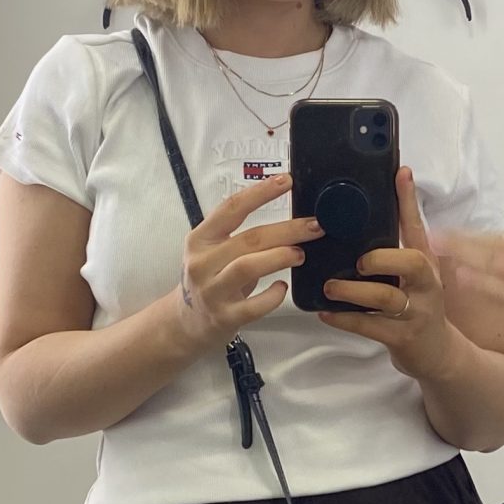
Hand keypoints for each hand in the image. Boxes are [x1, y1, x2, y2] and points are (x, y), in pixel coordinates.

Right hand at [179, 174, 321, 341]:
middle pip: (250, 238)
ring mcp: (212, 291)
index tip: (287, 181)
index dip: (261, 193)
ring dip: (280, 257)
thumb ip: (242, 235)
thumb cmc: (210, 280)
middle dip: (287, 230)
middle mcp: (203, 263)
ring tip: (300, 254)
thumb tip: (290, 218)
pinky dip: (274, 295)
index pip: (231, 208)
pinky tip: (282, 287)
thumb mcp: (214, 251)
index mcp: (200, 239)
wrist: (188, 322)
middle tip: (315, 226)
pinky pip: (256, 305)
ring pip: (249, 266)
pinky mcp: (225, 317)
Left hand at [318, 168, 452, 378]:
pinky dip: (346, 320)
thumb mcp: (413, 277)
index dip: (409, 200)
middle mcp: (425, 285)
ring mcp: (417, 312)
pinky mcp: (403, 337)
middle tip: (358, 262)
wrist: (438, 354)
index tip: (400, 174)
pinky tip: (326, 313)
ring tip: (330, 287)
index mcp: (425, 264)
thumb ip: (395, 251)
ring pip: (387, 298)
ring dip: (355, 292)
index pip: (418, 227)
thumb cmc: (418, 308)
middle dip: (383, 258)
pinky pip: (371, 327)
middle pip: (413, 263)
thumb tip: (366, 222)